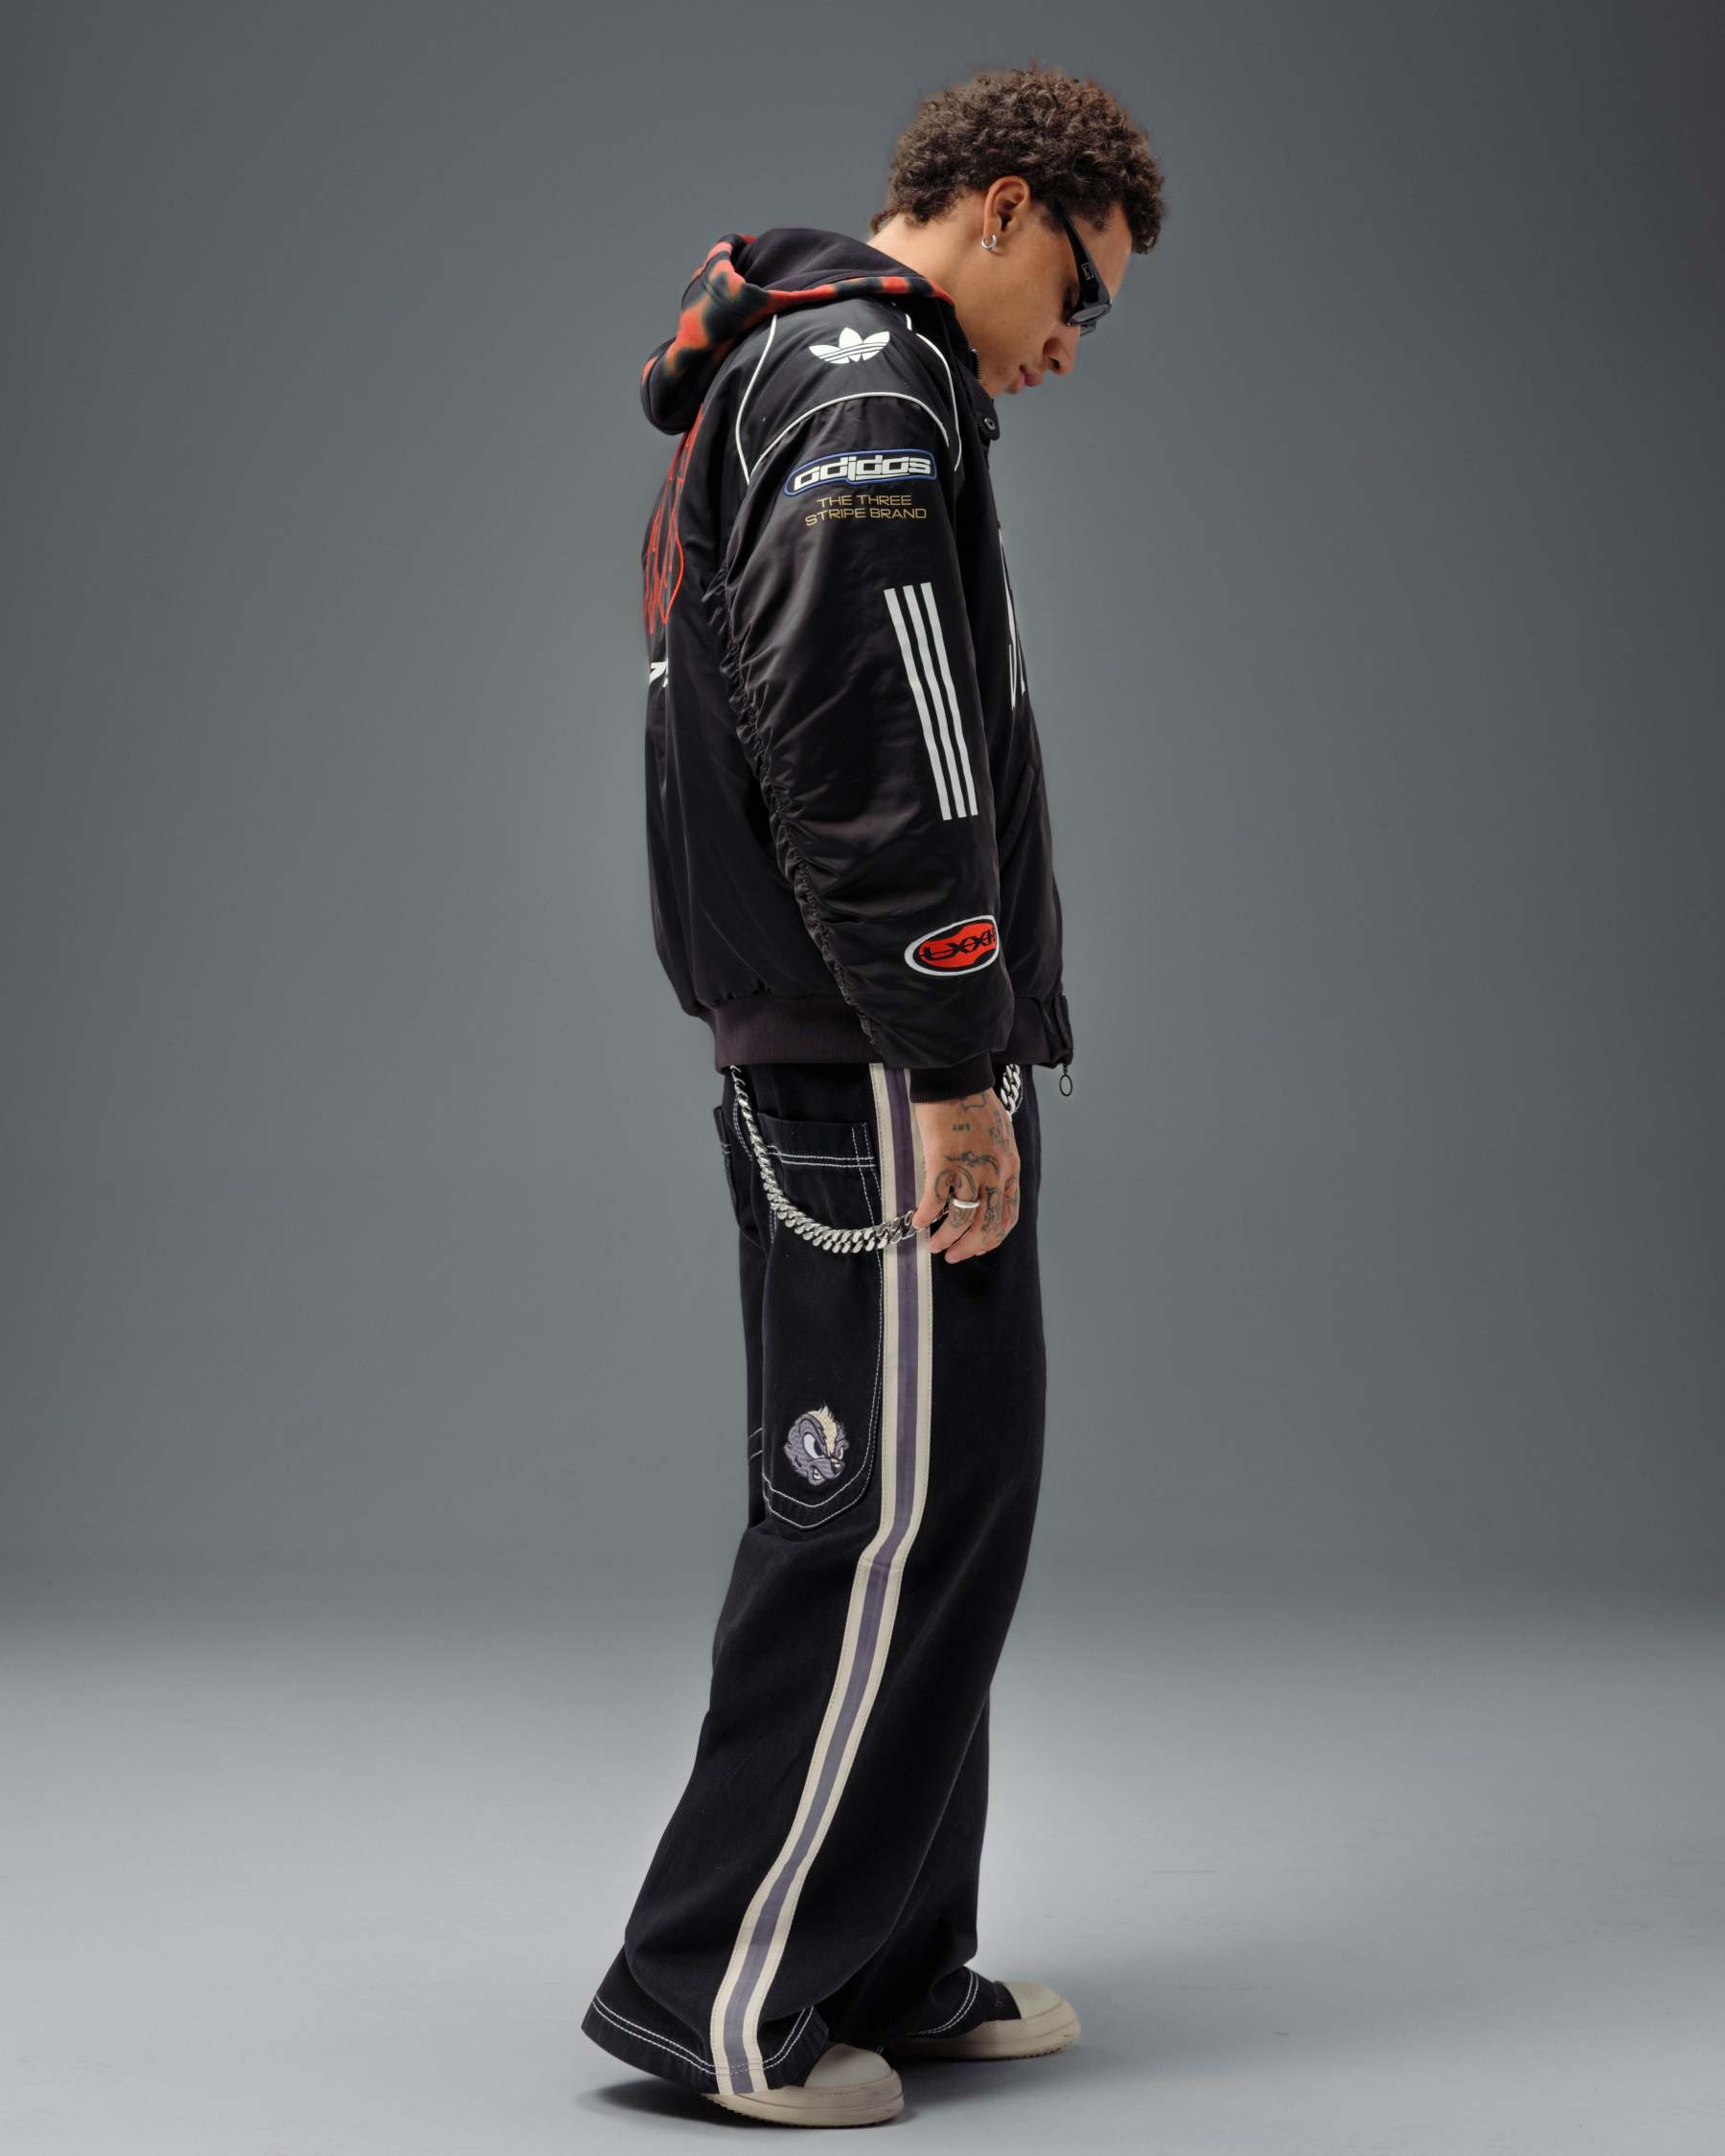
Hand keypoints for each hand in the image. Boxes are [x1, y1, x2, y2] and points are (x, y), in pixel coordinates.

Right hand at [909, 1088, 1020, 1261]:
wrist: (956, 1078)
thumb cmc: (974, 1103)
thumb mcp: (1000, 1136)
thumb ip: (997, 1163)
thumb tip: (985, 1187)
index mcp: (1010, 1167)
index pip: (1008, 1216)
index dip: (991, 1239)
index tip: (977, 1247)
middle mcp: (995, 1173)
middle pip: (986, 1226)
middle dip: (969, 1248)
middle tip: (952, 1256)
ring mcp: (971, 1168)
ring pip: (961, 1219)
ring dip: (945, 1238)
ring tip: (933, 1245)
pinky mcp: (944, 1162)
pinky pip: (935, 1200)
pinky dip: (925, 1216)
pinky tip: (917, 1222)